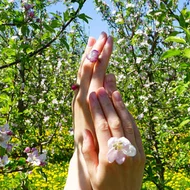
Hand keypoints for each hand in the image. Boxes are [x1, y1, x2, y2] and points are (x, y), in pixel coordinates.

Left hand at [73, 33, 114, 150]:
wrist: (83, 156)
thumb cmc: (99, 143)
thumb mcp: (103, 119)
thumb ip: (106, 97)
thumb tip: (111, 76)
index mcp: (88, 100)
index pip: (95, 72)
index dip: (102, 55)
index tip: (108, 40)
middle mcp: (81, 96)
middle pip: (87, 67)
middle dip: (96, 50)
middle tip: (105, 33)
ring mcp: (78, 98)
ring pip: (82, 72)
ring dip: (89, 55)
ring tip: (96, 39)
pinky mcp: (79, 101)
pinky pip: (82, 79)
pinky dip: (87, 66)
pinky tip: (93, 58)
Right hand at [80, 87, 144, 189]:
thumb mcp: (91, 173)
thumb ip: (88, 151)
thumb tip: (86, 130)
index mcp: (108, 158)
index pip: (102, 128)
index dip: (97, 110)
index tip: (92, 96)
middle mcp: (123, 154)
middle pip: (115, 122)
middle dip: (108, 103)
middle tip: (101, 88)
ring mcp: (135, 153)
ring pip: (128, 124)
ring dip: (121, 107)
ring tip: (114, 92)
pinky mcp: (142, 154)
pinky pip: (136, 132)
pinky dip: (130, 118)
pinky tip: (125, 108)